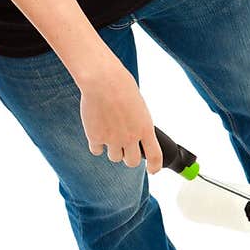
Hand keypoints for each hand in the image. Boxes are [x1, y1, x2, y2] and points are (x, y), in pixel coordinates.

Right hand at [78, 58, 162, 173]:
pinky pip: (96, 150)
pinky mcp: (95, 137)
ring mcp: (112, 139)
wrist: (102, 80)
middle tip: (125, 149)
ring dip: (113, 149)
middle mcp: (130, 137)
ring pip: (114, 157)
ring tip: (109, 133)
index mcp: (145, 128)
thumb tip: (136, 137)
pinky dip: (96, 144)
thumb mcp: (139, 106)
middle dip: (129, 158)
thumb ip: (139, 125)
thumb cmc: (122, 86)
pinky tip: (96, 133)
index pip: (155, 156)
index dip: (155, 167)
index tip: (152, 170)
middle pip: (131, 162)